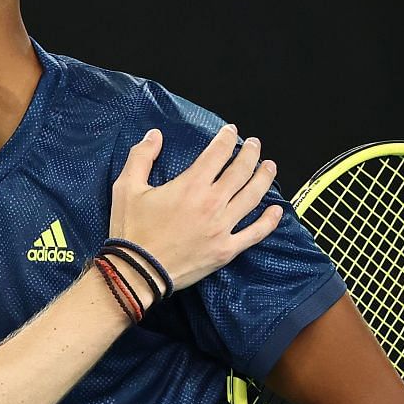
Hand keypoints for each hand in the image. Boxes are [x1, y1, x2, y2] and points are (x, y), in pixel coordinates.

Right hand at [107, 125, 281, 297]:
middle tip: (254, 144)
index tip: (231, 131)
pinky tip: (276, 211)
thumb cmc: (131, 230)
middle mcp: (212, 203)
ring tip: (269, 167)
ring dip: (264, 178)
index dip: (226, 138)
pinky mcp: (226, 250)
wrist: (137, 272)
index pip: (217, 153)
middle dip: (250, 153)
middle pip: (241, 171)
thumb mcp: (126, 188)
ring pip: (253, 196)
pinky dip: (269, 221)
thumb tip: (154, 135)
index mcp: (191, 186)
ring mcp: (223, 227)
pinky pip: (255, 233)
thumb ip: (141, 157)